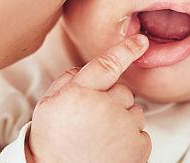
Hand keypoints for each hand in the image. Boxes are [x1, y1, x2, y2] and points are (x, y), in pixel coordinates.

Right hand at [27, 34, 150, 162]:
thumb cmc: (53, 141)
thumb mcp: (47, 106)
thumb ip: (67, 81)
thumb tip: (84, 67)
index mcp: (79, 94)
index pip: (107, 65)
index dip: (126, 50)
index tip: (141, 41)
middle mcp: (105, 107)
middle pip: (122, 91)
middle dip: (111, 101)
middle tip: (91, 121)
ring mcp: (124, 128)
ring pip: (134, 111)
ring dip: (121, 120)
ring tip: (99, 137)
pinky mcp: (139, 146)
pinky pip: (140, 132)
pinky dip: (129, 139)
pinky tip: (110, 149)